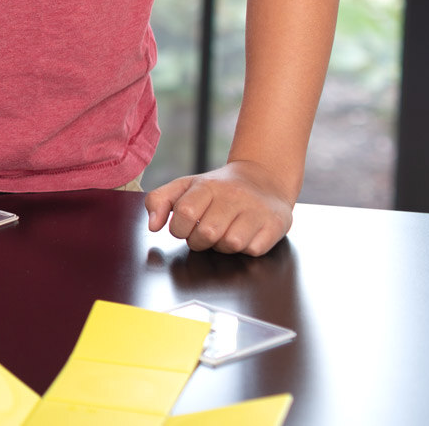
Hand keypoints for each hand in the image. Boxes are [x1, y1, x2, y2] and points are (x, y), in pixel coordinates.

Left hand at [145, 160, 294, 254]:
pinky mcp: (275, 224)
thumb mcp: (186, 186)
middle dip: (200, 241)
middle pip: (206, 234)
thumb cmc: (219, 189)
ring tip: (225, 232)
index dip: (180, 228)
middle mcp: (234, 195)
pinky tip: (246, 234)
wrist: (264, 178)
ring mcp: (256, 210)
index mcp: (207, 185)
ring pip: (230, 244)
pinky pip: (253, 250)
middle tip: (205, 232)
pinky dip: (246, 248)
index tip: (186, 227)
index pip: (184, 213)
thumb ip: (160, 200)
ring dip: (223, 246)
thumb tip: (153, 225)